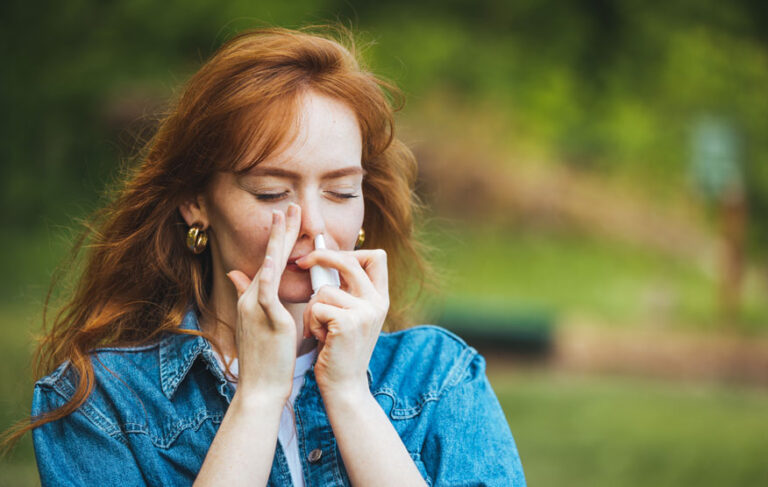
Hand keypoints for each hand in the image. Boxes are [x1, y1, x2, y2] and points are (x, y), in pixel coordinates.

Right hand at [225, 204, 300, 401]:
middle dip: (280, 230)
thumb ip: (248, 297)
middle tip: (290, 205)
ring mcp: (256, 308)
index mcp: (253, 299)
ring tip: (284, 216)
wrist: (260, 388)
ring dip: (277, 241)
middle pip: (268, 257)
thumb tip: (237, 275)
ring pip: (267, 267)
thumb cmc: (263, 359)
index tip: (288, 217)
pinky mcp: (266, 320)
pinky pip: (266, 293)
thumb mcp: (255, 323)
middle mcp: (251, 299)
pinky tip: (276, 257)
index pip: (268, 261)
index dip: (279, 239)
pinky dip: (269, 274)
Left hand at [295, 248, 388, 397]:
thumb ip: (347, 290)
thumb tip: (324, 256)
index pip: (377, 257)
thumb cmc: (339, 349)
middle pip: (349, 260)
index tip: (329, 255)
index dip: (352, 251)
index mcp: (380, 298)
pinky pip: (316, 306)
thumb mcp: (351, 315)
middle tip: (302, 262)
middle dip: (321, 256)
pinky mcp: (347, 323)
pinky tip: (319, 338)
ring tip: (319, 329)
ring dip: (312, 309)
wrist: (344, 385)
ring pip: (324, 289)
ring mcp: (365, 312)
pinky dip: (311, 322)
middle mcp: (377, 303)